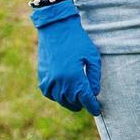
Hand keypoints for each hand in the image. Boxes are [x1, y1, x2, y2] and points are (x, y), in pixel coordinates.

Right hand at [32, 0, 101, 114]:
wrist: (56, 29)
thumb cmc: (77, 41)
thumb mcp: (93, 57)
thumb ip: (94, 77)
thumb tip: (94, 93)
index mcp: (74, 77)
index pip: (85, 99)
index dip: (92, 106)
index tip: (97, 111)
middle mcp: (60, 82)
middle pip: (73, 101)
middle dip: (82, 103)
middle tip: (88, 102)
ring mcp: (49, 80)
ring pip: (60, 100)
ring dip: (70, 102)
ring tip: (77, 100)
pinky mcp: (42, 77)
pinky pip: (49, 93)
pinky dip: (57, 96)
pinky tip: (63, 94)